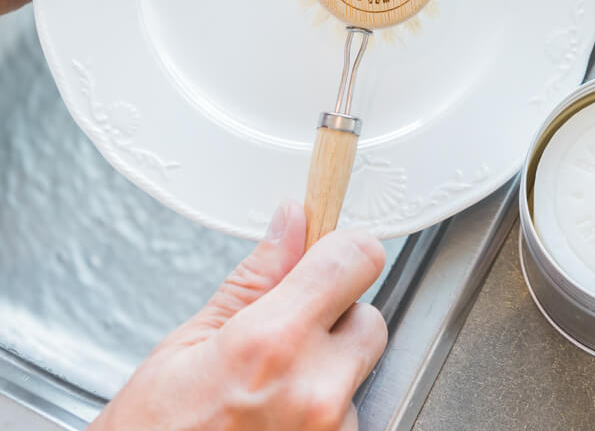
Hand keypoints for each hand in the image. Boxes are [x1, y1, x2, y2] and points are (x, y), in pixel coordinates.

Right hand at [94, 201, 387, 430]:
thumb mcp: (187, 345)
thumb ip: (255, 279)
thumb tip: (292, 223)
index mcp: (272, 344)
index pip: (356, 260)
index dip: (343, 250)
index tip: (328, 252)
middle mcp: (314, 390)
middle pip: (368, 317)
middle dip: (335, 317)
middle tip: (284, 338)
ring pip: (359, 370)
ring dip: (329, 370)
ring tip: (271, 392)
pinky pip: (352, 413)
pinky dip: (326, 412)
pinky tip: (279, 420)